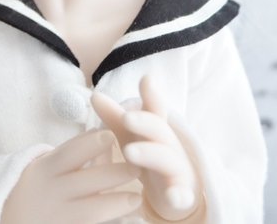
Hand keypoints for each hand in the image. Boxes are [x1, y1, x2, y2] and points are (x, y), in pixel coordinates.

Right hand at [0, 128, 141, 223]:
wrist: (7, 219)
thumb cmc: (34, 188)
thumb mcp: (46, 167)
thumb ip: (72, 156)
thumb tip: (104, 133)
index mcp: (45, 169)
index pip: (70, 152)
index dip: (91, 143)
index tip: (113, 135)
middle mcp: (50, 192)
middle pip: (86, 181)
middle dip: (113, 174)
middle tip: (138, 167)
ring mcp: (55, 216)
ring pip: (90, 210)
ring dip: (116, 203)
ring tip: (137, 198)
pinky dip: (107, 223)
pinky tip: (126, 221)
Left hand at [91, 75, 202, 221]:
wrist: (175, 191)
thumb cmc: (149, 155)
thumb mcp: (131, 136)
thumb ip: (114, 116)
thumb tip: (94, 94)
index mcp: (156, 129)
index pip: (154, 108)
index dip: (151, 94)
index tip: (146, 78)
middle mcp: (169, 145)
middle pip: (159, 129)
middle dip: (144, 122)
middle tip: (125, 118)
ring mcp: (177, 169)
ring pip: (166, 159)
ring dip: (150, 154)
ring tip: (129, 153)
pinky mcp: (181, 194)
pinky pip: (182, 195)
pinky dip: (179, 196)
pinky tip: (174, 197)